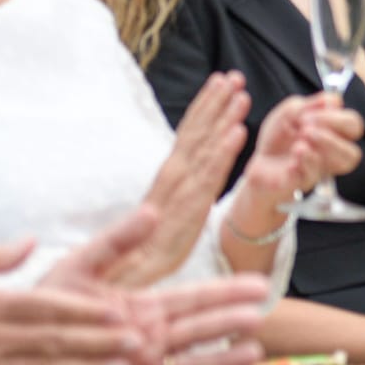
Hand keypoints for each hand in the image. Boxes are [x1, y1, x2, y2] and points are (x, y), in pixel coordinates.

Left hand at [42, 205, 271, 364]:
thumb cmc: (44, 309)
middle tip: (259, 315)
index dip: (226, 291)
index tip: (258, 285)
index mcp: (143, 308)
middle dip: (228, 323)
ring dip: (221, 361)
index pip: (193, 298)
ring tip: (251, 353)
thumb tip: (152, 211)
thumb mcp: (78, 268)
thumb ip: (115, 242)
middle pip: (199, 330)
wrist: (11, 354)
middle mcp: (150, 341)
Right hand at [107, 71, 250, 288]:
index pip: (186, 137)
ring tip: (240, 93)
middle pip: (194, 136)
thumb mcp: (162, 220)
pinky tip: (238, 133)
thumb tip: (183, 181)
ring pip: (204, 150)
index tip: (219, 83)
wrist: (124, 289)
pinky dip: (222, 154)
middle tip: (232, 75)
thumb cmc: (141, 257)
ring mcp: (179, 196)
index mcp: (166, 181)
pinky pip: (208, 179)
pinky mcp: (188, 214)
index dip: (203, 109)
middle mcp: (171, 182)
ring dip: (223, 119)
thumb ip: (175, 195)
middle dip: (214, 104)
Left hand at [236, 93, 364, 219]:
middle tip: (306, 128)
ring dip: (324, 147)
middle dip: (333, 136)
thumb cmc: (279, 136)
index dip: (337, 118)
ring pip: (344, 163)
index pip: (353, 125)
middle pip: (353, 150)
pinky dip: (303, 162)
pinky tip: (291, 158)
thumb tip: (333, 99)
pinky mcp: (304, 181)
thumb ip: (310, 103)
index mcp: (334, 133)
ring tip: (299, 144)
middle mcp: (333, 153)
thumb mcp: (290, 111)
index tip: (310, 114)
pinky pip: (313, 175)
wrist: (259, 159)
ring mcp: (321, 169)